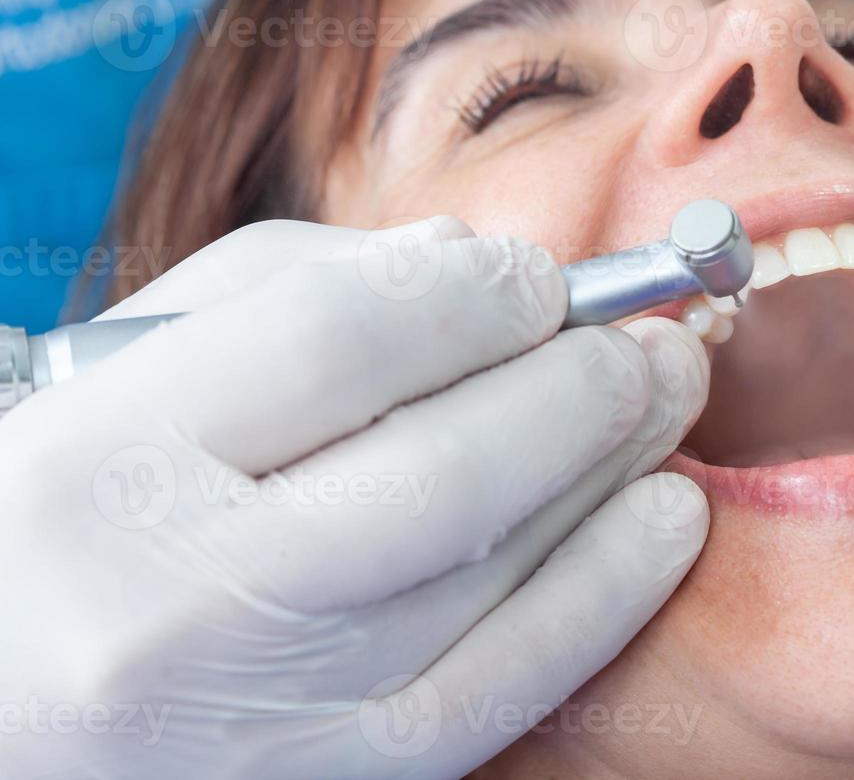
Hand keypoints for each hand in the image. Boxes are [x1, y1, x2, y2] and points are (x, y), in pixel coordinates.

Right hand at [1, 217, 709, 777]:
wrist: (9, 702)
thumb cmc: (81, 505)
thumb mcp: (132, 374)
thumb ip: (290, 291)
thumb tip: (467, 261)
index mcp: (99, 463)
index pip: (342, 342)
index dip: (478, 295)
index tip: (541, 275)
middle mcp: (176, 600)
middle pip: (448, 463)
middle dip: (582, 379)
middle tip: (647, 333)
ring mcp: (262, 712)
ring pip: (492, 565)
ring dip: (614, 462)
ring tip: (668, 391)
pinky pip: (510, 685)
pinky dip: (611, 589)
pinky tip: (667, 513)